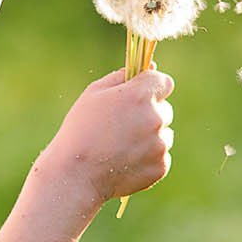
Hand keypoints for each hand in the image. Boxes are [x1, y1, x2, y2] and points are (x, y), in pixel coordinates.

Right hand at [37, 68, 173, 205]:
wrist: (76, 174)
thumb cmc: (81, 130)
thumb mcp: (94, 94)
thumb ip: (122, 76)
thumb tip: (150, 67)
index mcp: (140, 95)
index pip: (164, 82)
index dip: (153, 87)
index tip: (142, 95)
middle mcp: (155, 118)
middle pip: (165, 109)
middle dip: (149, 114)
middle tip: (123, 126)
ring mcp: (160, 144)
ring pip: (164, 134)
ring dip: (150, 137)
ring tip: (122, 146)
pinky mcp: (161, 166)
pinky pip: (161, 156)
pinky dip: (148, 158)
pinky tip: (125, 161)